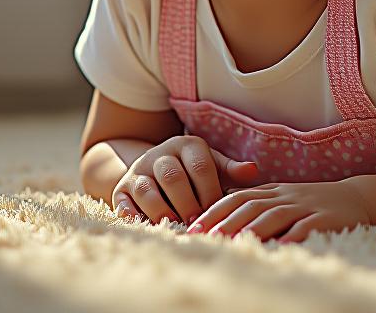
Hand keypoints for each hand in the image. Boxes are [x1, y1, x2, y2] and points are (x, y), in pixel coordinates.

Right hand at [112, 135, 264, 225]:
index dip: (210, 192)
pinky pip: (125, 204)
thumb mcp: (211, 166)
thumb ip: (230, 170)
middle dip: (187, 204)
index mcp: (187, 146)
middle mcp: (161, 154)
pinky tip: (150, 228)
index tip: (217, 213)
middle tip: (197, 225)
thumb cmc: (192, 173)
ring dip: (162, 212)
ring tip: (176, 228)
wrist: (151, 169)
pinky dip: (136, 217)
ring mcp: (139, 171)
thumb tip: (253, 171)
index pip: (200, 166)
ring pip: (147, 189)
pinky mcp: (122, 189)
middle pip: (173, 176)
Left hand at [185, 178, 370, 242]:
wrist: (357, 197)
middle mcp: (286, 196)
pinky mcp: (326, 219)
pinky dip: (293, 236)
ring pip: (275, 214)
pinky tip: (280, 248)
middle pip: (251, 205)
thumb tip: (223, 218)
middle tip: (205, 235)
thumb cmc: (313, 203)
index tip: (193, 226)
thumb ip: (258, 206)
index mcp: (273, 191)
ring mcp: (306, 206)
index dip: (215, 210)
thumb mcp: (283, 199)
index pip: (238, 197)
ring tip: (235, 241)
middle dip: (226, 220)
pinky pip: (307, 227)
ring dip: (253, 228)